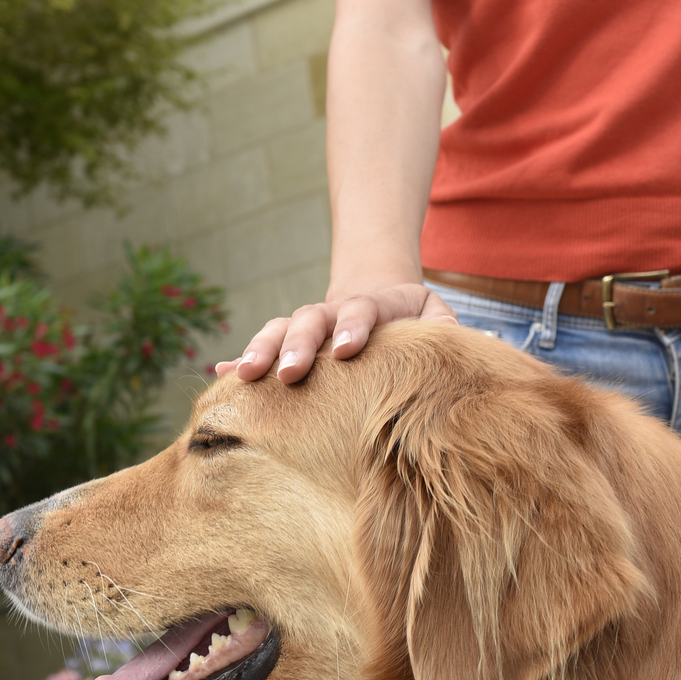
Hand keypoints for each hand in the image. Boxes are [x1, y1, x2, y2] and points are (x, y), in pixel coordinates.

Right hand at [217, 282, 457, 384]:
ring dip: (259, 350)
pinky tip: (219, 379)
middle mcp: (330, 314)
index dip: (353, 327)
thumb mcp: (433, 317)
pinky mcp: (285, 345)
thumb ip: (444, 327)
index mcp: (370, 306)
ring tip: (244, 376)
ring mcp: (304, 328)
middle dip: (297, 346)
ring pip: (277, 331)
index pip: (360, 310)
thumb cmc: (411, 321)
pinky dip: (238, 363)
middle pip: (309, 321)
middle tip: (288, 373)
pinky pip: (259, 349)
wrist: (377, 300)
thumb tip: (461, 340)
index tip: (347, 350)